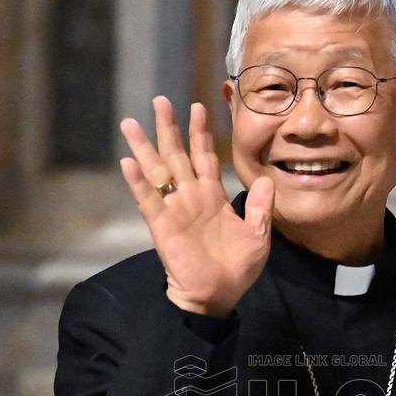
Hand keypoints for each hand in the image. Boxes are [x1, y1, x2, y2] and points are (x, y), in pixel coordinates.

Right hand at [119, 97, 274, 316]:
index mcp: (212, 197)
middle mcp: (191, 198)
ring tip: (130, 122)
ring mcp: (174, 210)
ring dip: (144, 147)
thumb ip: (261, 207)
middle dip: (168, 128)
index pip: (204, 157)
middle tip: (160, 100)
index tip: (198, 106)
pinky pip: (148, 201)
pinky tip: (127, 164)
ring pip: (157, 172)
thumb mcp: (258, 235)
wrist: (219, 295)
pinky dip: (138, 183)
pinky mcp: (162, 227)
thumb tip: (268, 179)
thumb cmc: (237, 268)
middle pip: (177, 155)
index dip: (200, 133)